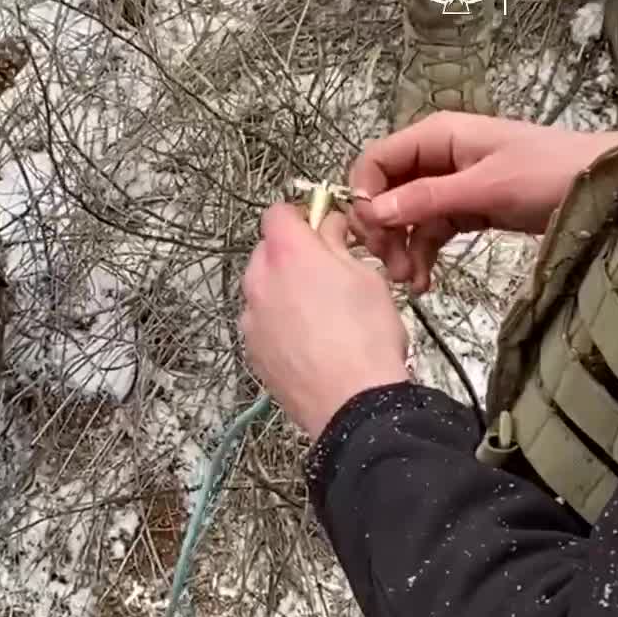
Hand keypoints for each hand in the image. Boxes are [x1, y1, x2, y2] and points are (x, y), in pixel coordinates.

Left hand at [239, 203, 409, 438]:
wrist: (352, 403)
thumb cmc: (366, 337)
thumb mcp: (366, 276)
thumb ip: (338, 244)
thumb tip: (328, 228)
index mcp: (287, 253)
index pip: (277, 213)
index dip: (302, 217)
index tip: (322, 230)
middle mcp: (259, 280)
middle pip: (267, 250)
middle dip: (293, 254)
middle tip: (328, 272)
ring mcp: (251, 317)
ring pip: (262, 288)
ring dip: (283, 289)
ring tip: (320, 313)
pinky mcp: (251, 349)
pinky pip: (261, 321)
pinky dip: (279, 322)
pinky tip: (309, 340)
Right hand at [348, 112, 617, 291]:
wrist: (605, 187)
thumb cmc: (549, 173)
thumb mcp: (486, 186)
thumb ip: (427, 198)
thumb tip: (371, 212)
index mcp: (436, 136)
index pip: (376, 160)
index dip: (364, 196)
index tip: (370, 235)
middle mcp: (437, 156)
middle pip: (387, 191)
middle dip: (383, 229)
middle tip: (390, 268)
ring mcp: (451, 183)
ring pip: (407, 216)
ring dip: (402, 248)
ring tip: (411, 283)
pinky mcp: (468, 207)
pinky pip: (432, 230)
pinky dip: (425, 254)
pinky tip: (425, 281)